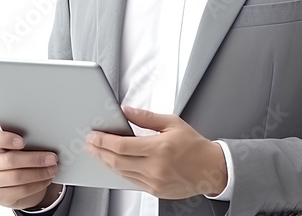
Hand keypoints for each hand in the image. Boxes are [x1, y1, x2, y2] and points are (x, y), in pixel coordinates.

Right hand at [0, 129, 62, 209]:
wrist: (21, 186)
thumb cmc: (24, 162)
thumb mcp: (25, 151)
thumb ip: (30, 144)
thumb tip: (48, 143)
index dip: (7, 139)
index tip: (22, 141)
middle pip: (10, 160)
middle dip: (35, 159)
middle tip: (52, 158)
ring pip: (16, 177)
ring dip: (39, 174)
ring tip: (52, 170)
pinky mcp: (0, 196)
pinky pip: (21, 190)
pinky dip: (37, 185)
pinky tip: (46, 180)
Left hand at [84, 106, 227, 198]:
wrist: (212, 169)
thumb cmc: (195, 146)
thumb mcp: (172, 123)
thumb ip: (146, 117)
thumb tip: (126, 110)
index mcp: (159, 148)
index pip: (122, 145)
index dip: (104, 141)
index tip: (93, 135)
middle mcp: (156, 167)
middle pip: (117, 161)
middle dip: (99, 151)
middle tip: (89, 143)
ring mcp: (155, 182)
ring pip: (121, 173)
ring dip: (107, 162)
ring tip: (98, 152)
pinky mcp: (155, 191)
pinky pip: (131, 181)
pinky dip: (120, 172)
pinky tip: (115, 163)